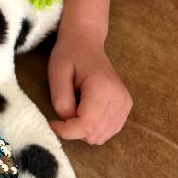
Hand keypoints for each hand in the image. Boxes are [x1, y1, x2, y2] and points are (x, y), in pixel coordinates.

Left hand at [46, 30, 132, 144]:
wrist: (86, 42)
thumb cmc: (69, 54)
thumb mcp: (57, 72)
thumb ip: (60, 100)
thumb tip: (66, 122)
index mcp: (102, 89)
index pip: (86, 126)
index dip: (66, 131)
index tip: (52, 123)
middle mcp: (119, 99)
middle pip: (94, 134)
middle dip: (74, 128)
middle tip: (63, 108)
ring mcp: (125, 104)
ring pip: (101, 136)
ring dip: (83, 128)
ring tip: (75, 105)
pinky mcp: (125, 107)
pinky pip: (108, 130)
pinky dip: (93, 127)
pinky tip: (85, 109)